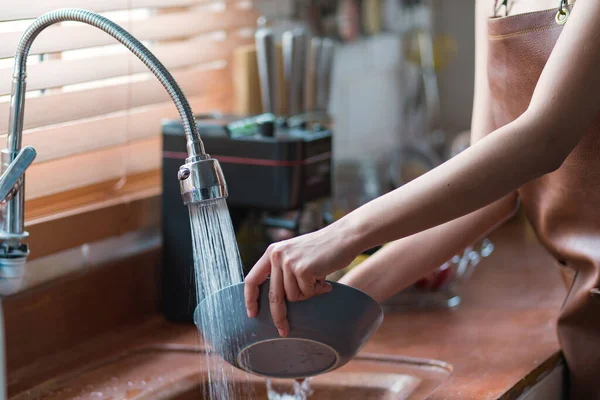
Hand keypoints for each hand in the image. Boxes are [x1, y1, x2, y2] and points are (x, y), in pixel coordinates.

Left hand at [244, 223, 359, 336]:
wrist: (344, 237)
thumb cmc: (323, 249)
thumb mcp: (295, 255)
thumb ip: (283, 271)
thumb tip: (276, 301)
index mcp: (272, 252)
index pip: (252, 278)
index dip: (250, 298)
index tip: (251, 313)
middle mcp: (277, 255)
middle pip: (273, 296)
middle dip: (278, 316)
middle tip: (283, 330)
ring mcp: (289, 262)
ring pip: (293, 297)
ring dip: (308, 293)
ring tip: (318, 278)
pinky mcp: (303, 270)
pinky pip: (307, 293)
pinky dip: (317, 290)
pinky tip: (324, 277)